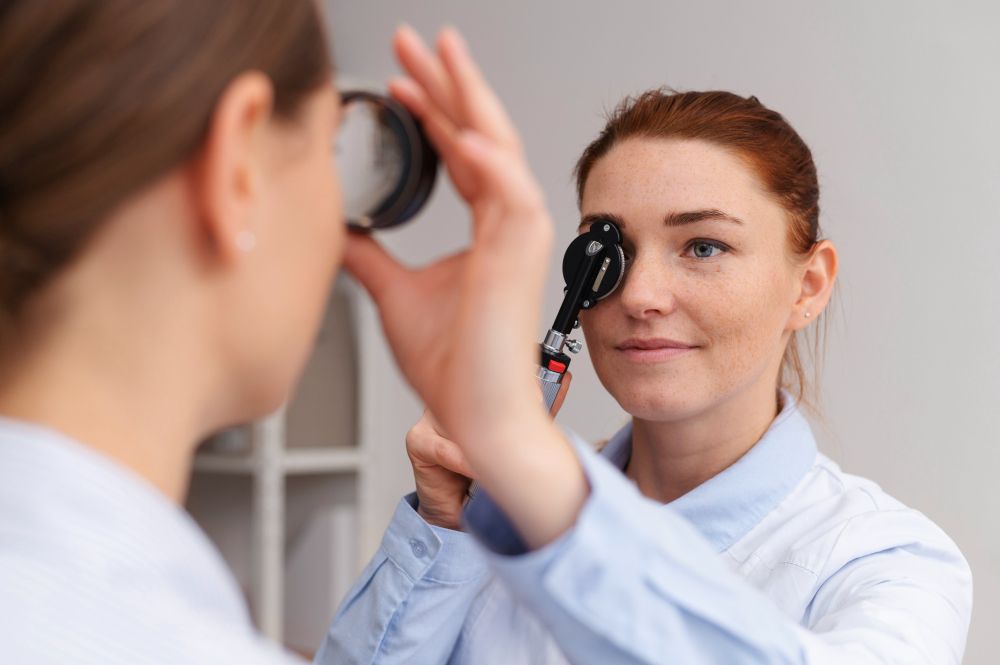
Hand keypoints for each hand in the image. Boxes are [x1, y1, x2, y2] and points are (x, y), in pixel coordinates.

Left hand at [345, 26, 587, 547]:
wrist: (475, 413)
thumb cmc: (452, 364)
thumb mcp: (392, 292)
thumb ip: (370, 254)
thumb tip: (335, 227)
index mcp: (484, 226)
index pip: (460, 149)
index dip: (432, 109)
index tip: (400, 79)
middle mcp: (504, 221)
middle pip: (479, 131)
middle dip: (447, 81)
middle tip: (417, 40)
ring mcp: (517, 235)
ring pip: (497, 146)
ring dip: (467, 98)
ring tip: (438, 55)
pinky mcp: (520, 255)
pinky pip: (510, 193)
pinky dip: (488, 161)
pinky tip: (462, 131)